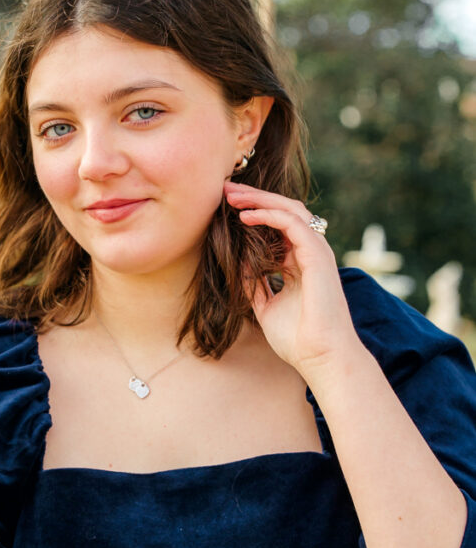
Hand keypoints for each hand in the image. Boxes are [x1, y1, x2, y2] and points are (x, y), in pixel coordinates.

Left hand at [224, 181, 363, 379]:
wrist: (320, 358)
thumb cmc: (299, 340)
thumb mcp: (265, 307)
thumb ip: (255, 284)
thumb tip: (239, 263)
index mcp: (299, 264)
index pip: (277, 227)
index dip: (253, 214)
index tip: (225, 208)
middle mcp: (310, 253)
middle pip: (283, 212)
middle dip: (254, 198)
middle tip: (225, 190)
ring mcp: (317, 253)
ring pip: (290, 210)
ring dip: (259, 200)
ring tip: (232, 196)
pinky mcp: (318, 256)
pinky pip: (293, 223)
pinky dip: (269, 215)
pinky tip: (247, 216)